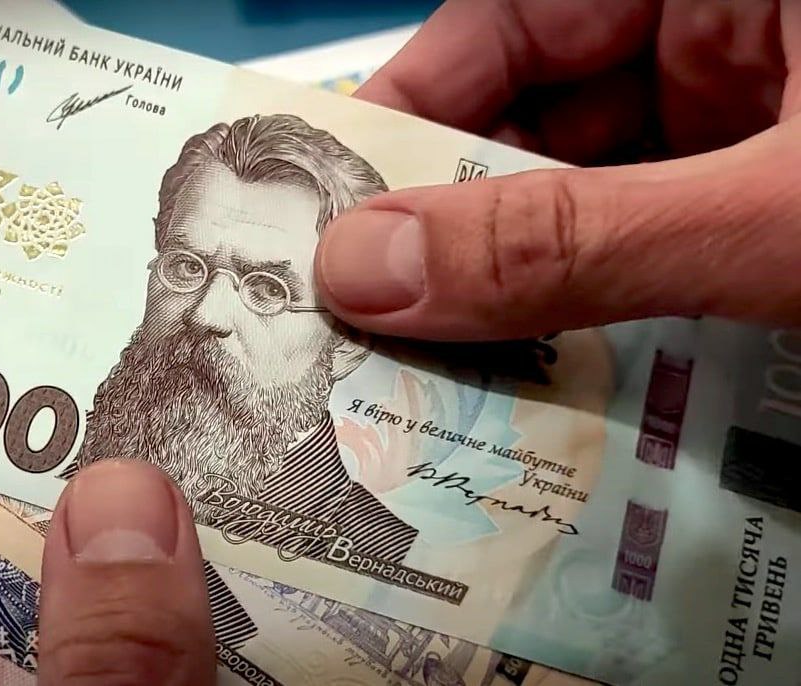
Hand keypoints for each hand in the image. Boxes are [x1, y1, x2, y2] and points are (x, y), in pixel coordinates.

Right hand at [314, 0, 800, 339]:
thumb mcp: (770, 220)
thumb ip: (576, 242)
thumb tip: (366, 271)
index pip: (508, 18)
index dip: (409, 111)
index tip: (338, 219)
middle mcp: (732, 23)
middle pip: (541, 110)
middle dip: (467, 220)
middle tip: (383, 324)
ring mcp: (765, 104)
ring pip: (596, 184)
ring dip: (533, 279)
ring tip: (451, 370)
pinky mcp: (778, 190)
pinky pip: (663, 229)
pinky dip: (612, 297)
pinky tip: (561, 367)